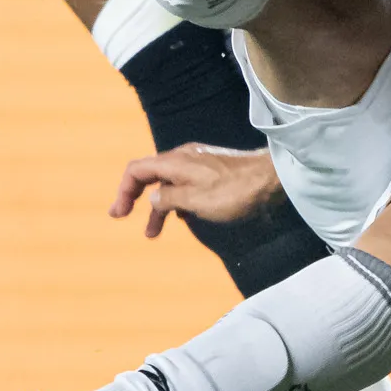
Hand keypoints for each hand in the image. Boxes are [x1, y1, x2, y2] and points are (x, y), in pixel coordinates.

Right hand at [109, 144, 284, 236]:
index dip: (123, 190)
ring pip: (168, 183)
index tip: (119, 214)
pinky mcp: (211, 171)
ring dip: (157, 206)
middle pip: (149, 174)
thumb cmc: (235, 191)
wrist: (271, 179)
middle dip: (134, 196)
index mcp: (175, 162)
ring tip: (153, 232)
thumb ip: (169, 200)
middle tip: (123, 216)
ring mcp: (198, 163)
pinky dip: (176, 200)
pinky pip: (184, 184)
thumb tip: (152, 200)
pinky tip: (182, 217)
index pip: (137, 170)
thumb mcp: (196, 201)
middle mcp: (183, 158)